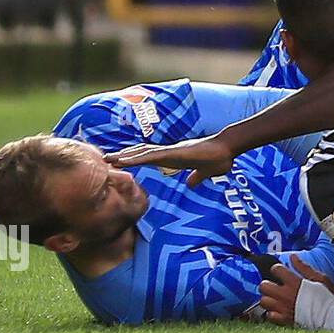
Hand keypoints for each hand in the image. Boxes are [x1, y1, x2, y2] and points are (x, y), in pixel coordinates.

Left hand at [105, 135, 235, 187]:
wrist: (228, 149)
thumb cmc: (219, 158)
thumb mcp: (205, 172)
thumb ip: (197, 177)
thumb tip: (191, 183)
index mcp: (174, 156)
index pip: (149, 157)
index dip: (135, 158)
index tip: (121, 162)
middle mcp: (168, 151)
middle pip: (141, 153)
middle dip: (123, 156)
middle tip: (105, 159)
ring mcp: (169, 151)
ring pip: (141, 153)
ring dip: (124, 156)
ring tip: (107, 159)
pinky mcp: (172, 153)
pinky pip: (150, 156)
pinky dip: (135, 158)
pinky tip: (123, 161)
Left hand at [260, 256, 333, 329]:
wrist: (332, 318)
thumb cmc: (329, 298)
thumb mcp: (321, 278)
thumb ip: (304, 267)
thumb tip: (293, 257)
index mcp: (294, 282)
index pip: (276, 269)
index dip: (277, 269)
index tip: (281, 271)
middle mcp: (286, 294)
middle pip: (264, 286)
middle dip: (268, 284)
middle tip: (275, 286)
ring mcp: (283, 308)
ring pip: (263, 301)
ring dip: (268, 299)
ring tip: (275, 299)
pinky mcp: (284, 320)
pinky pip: (269, 316)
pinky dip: (272, 313)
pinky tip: (278, 311)